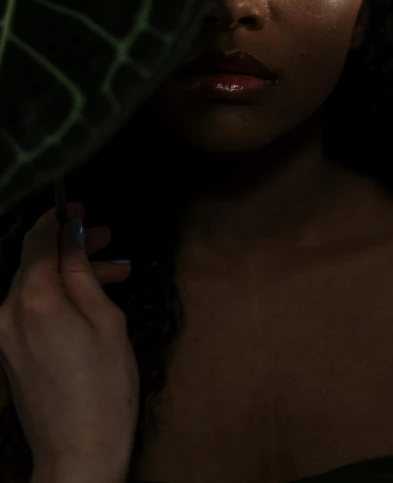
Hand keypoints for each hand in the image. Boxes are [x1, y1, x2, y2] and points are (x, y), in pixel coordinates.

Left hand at [0, 202, 139, 476]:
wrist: (79, 451)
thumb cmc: (103, 387)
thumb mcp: (105, 318)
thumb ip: (82, 271)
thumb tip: (73, 234)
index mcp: (33, 298)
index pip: (38, 240)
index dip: (60, 218)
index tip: (82, 207)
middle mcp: (7, 311)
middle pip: (36, 261)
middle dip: (72, 245)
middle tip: (109, 239)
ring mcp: (4, 333)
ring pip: (36, 284)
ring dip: (71, 273)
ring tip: (115, 272)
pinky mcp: (8, 351)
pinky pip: (31, 308)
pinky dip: (59, 296)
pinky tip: (91, 300)